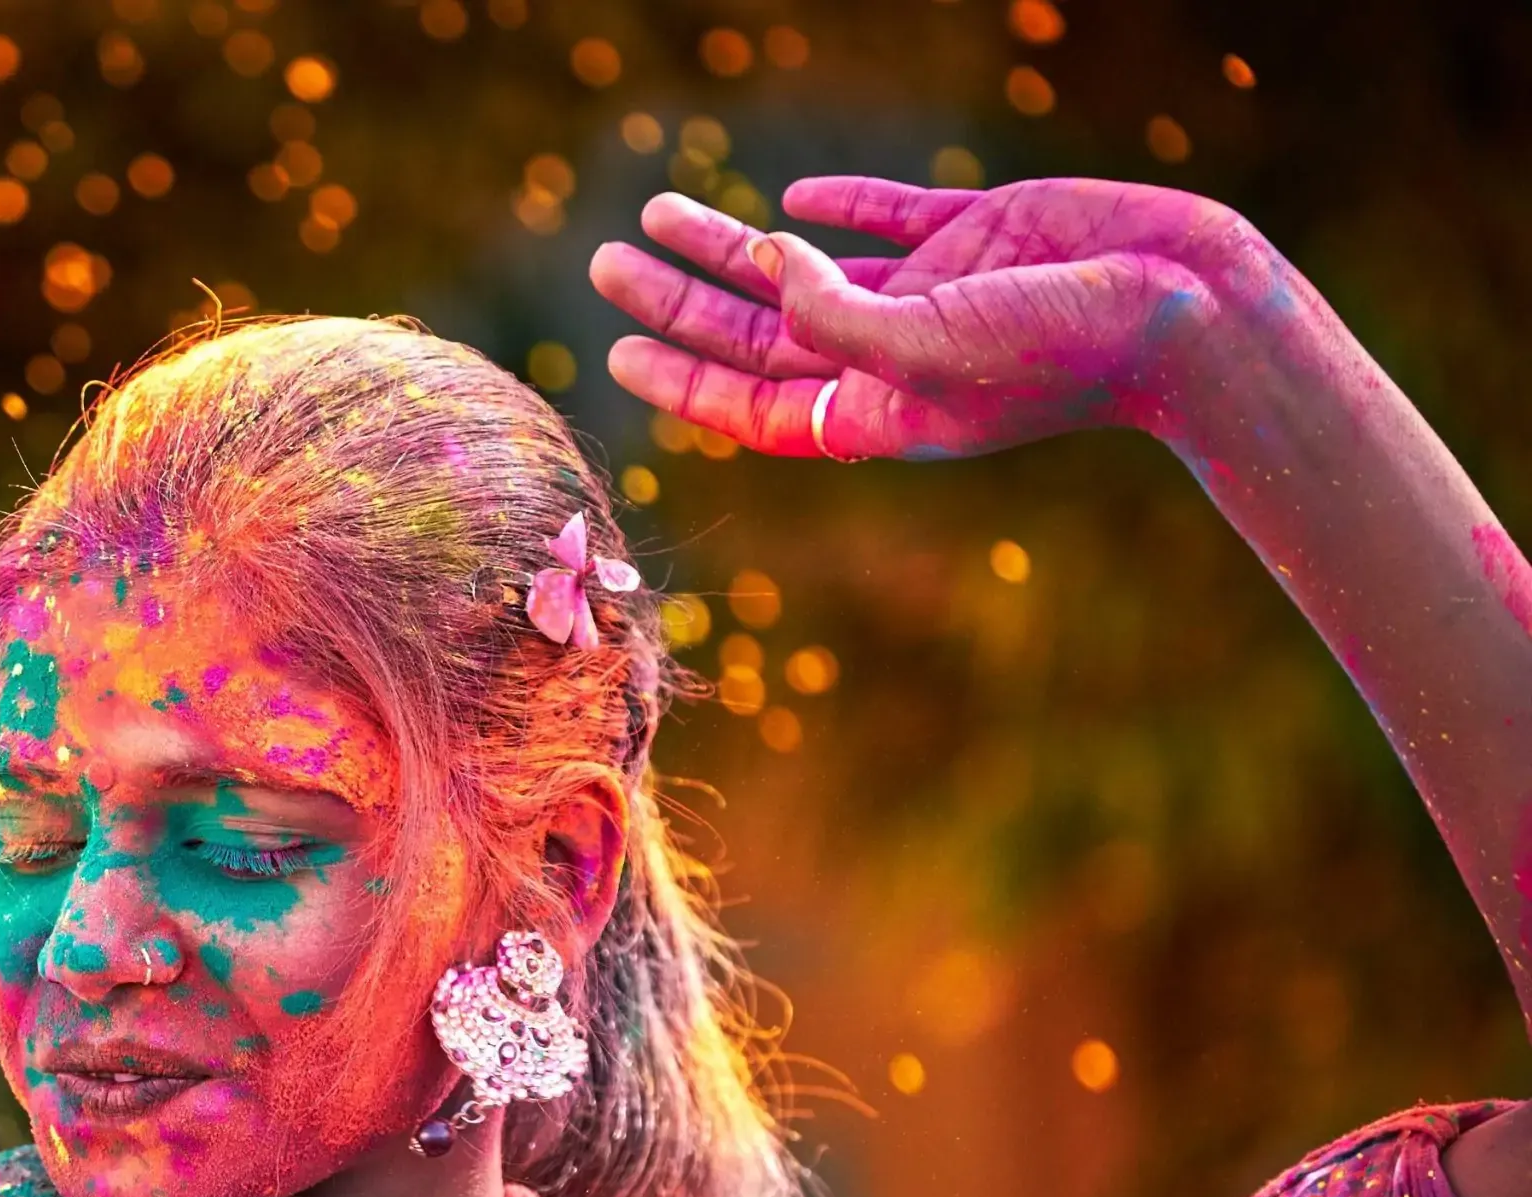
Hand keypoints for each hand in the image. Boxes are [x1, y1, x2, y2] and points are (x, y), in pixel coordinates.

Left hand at [590, 175, 1278, 459]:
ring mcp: (934, 293)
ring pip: (804, 267)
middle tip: (604, 262)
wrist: (1185, 305)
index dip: (681, 378)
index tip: (615, 351)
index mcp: (876, 409)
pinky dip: (840, 206)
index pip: (752, 401)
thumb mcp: (926, 346)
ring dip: (731, 241)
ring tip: (657, 211)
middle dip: (679, 297)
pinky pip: (891, 218)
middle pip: (756, 330)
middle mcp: (894, 354)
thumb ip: (834, 315)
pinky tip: (792, 196)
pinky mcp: (979, 234)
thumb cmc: (1057, 350)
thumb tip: (769, 264)